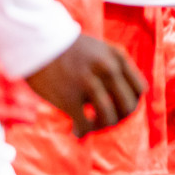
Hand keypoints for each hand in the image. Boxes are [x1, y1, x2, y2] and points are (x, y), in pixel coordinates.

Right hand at [25, 34, 146, 136]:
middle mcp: (107, 70)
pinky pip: (86, 125)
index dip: (131, 103)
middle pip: (128, 107)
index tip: (117, 107)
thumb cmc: (67, 49)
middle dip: (118, 118)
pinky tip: (76, 130)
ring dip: (100, 127)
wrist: (35, 42)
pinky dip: (83, 131)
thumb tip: (131, 95)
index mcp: (117, 58)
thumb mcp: (99, 50)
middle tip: (103, 120)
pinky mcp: (69, 98)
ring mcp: (89, 84)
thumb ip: (116, 67)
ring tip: (90, 125)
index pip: (139, 90)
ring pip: (110, 119)